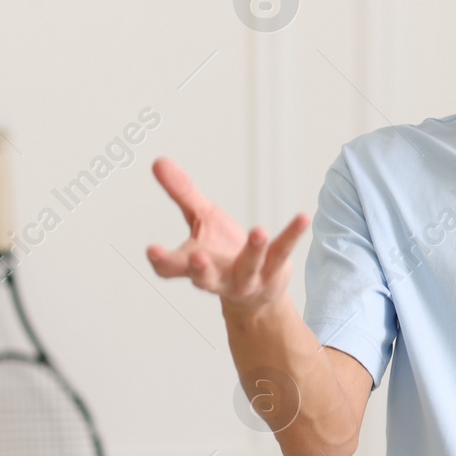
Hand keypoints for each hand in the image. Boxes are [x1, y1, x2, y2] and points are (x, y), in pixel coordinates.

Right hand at [145, 157, 309, 312]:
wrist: (256, 293)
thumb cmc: (222, 252)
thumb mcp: (202, 219)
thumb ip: (182, 193)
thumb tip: (158, 161)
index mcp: (194, 266)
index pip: (171, 269)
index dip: (162, 261)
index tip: (153, 251)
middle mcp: (218, 278)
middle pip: (205, 277)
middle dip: (201, 269)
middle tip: (198, 258)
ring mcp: (247, 278)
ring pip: (249, 266)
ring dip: (253, 250)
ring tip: (258, 232)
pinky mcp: (273, 271)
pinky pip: (282, 252)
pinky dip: (292, 235)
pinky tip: (302, 218)